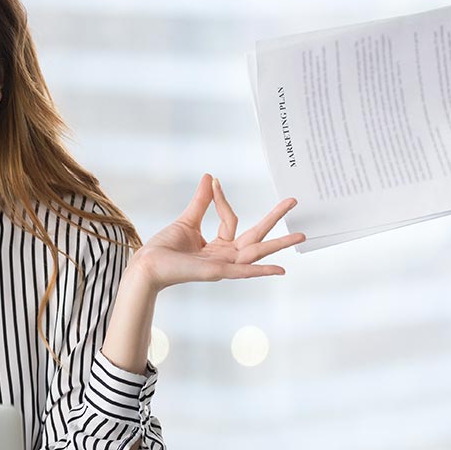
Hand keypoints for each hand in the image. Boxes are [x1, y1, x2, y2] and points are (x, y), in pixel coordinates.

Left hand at [130, 175, 304, 290]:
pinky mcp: (217, 272)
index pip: (230, 218)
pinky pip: (244, 272)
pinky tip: (280, 270)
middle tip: (294, 201)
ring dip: (280, 244)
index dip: (222, 199)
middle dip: (275, 218)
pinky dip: (262, 271)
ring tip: (302, 235)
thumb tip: (210, 177)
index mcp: (218, 245)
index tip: (214, 182)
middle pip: (257, 235)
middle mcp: (225, 256)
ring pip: (257, 252)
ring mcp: (224, 265)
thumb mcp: (187, 220)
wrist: (148, 265)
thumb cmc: (164, 248)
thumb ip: (202, 202)